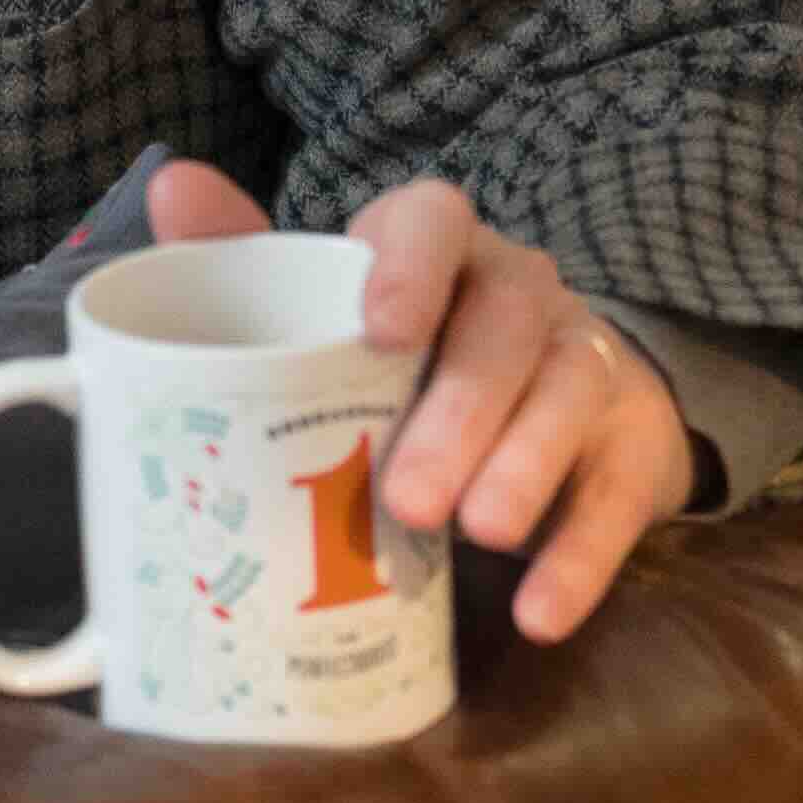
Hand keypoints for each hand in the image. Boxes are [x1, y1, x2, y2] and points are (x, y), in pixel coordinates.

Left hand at [146, 160, 692, 647]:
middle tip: (408, 497)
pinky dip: (585, 554)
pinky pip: (620, 491)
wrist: (555, 416)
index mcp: (441, 251)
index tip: (379, 330)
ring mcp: (586, 362)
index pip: (434, 221)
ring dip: (526, 466)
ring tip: (480, 536)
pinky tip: (541, 612)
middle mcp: (521, 293)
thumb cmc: (411, 365)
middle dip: (460, 409)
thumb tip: (169, 190)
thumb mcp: (331, 318)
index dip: (410, 266)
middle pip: (505, 325)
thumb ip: (251, 263)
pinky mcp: (633, 443)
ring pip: (570, 393)